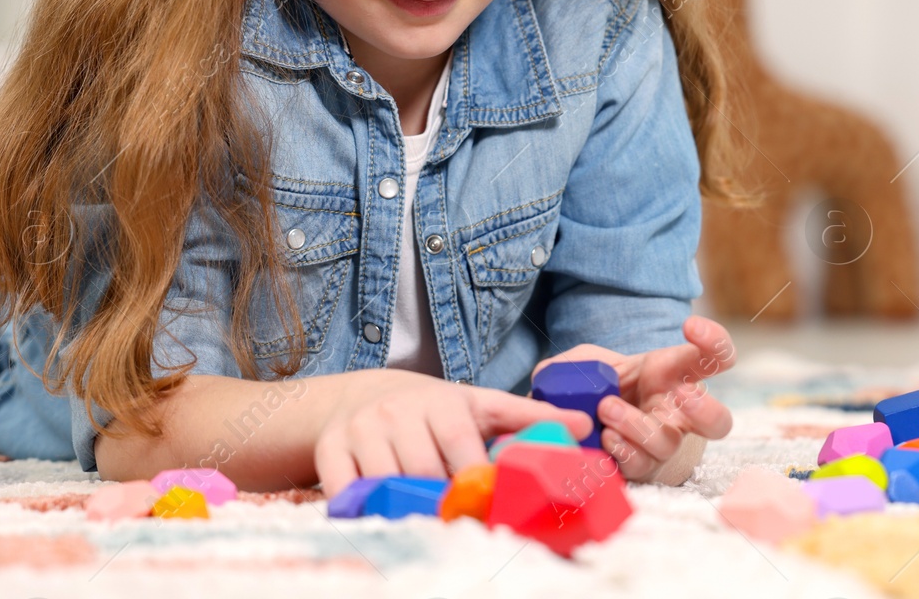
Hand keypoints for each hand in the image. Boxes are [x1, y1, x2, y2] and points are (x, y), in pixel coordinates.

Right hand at [313, 369, 592, 498]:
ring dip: (404, 508)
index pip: (462, 448)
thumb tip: (587, 426)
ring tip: (425, 521)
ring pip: (385, 483)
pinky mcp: (331, 449)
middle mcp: (399, 411)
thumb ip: (528, 419)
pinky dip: (360, 509)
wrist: (368, 395)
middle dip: (441, 502)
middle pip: (423, 472)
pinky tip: (380, 517)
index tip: (491, 507)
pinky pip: (343, 490)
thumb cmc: (435, 409)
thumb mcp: (482, 406)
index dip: (475, 481)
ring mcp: (362, 430)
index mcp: (443, 402)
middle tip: (459, 523)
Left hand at [531, 315, 735, 482]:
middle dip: (705, 409)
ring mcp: (662, 445)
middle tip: (683, 394)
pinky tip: (605, 437)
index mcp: (676, 375)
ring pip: (668, 444)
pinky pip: (641, 466)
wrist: (592, 427)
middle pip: (719, 422)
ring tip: (607, 409)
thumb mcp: (591, 363)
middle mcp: (678, 414)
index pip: (716, 357)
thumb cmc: (603, 387)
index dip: (715, 340)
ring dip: (636, 425)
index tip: (690, 326)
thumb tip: (555, 377)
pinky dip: (621, 450)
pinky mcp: (641, 469)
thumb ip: (577, 363)